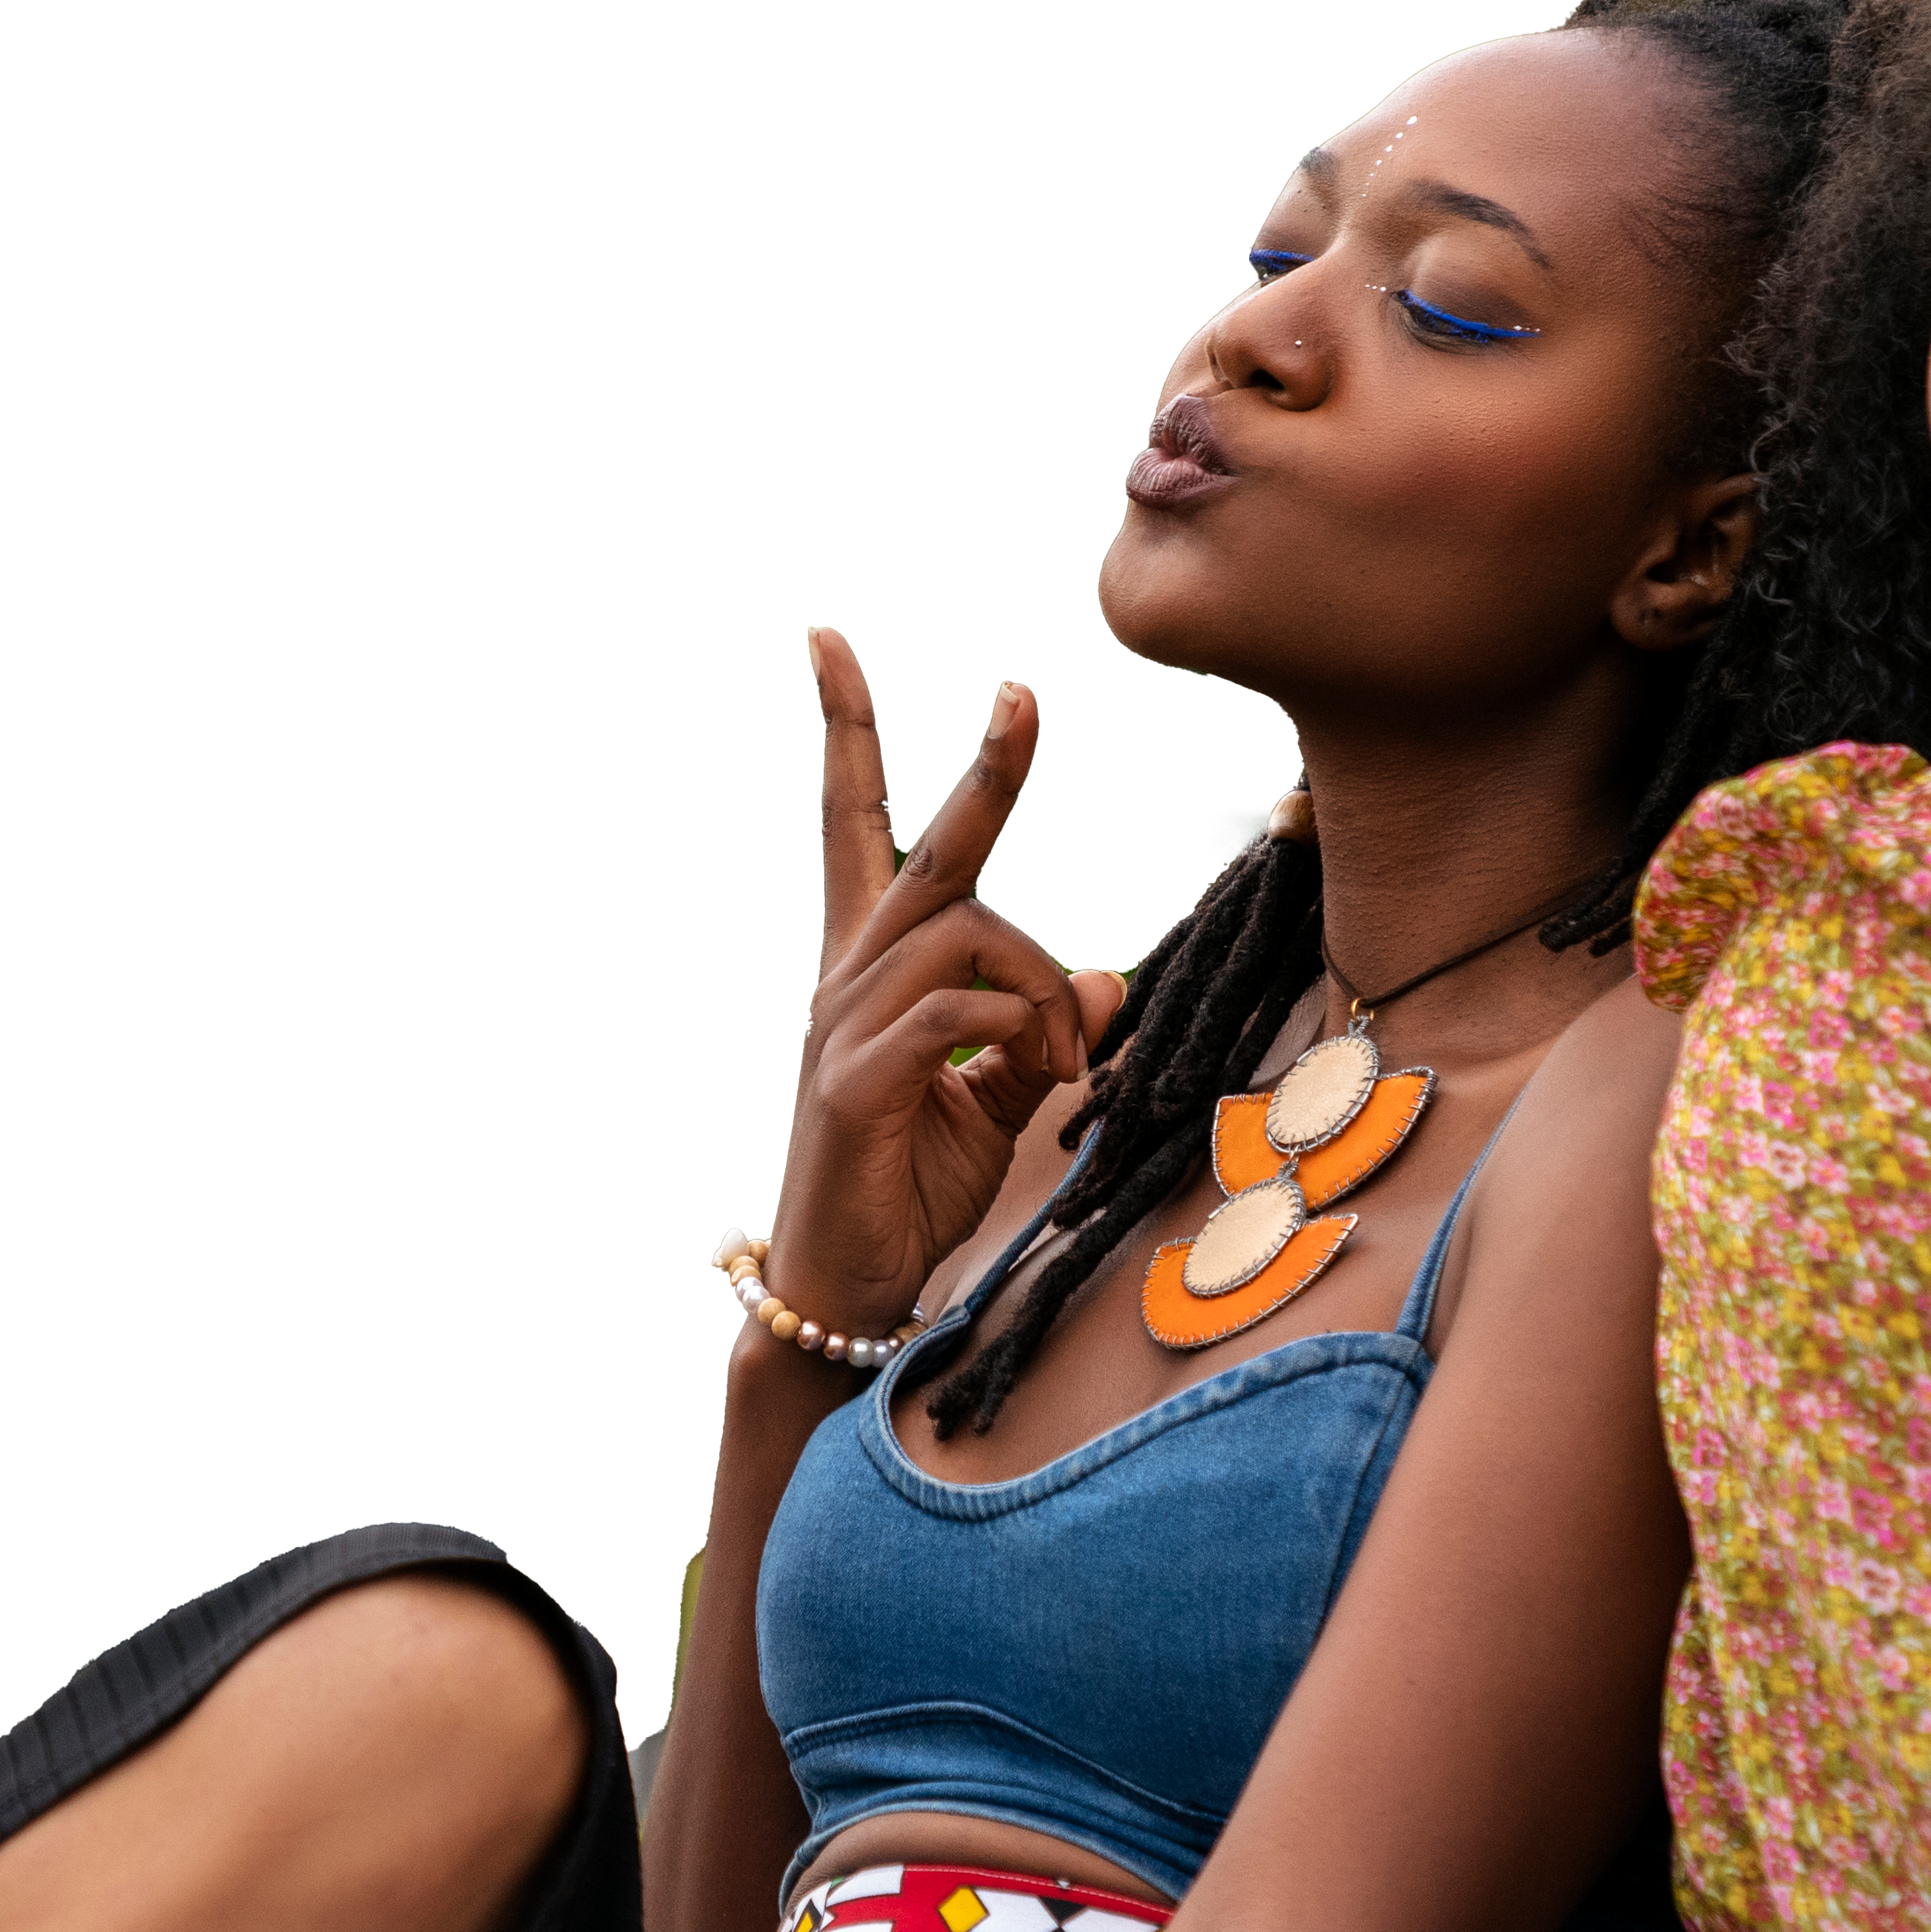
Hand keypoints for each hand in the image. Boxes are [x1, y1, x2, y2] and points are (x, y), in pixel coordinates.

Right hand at [765, 631, 1127, 1342]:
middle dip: (981, 773)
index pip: (859, 827)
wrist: (847, 1287)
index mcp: (875, 969)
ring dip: (1042, 992)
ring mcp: (845, 1024)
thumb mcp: (997, 1100)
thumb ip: (1041, 1033)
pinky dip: (1014, 1036)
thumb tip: (1105, 980)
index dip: (848, 736)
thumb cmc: (912, 1187)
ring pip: (969, 938)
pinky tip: (1032, 1082)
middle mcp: (850, 977)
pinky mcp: (856, 1081)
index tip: (825, 643)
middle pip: (925, 853)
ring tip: (1064, 1069)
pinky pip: (954, 1014)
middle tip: (1021, 698)